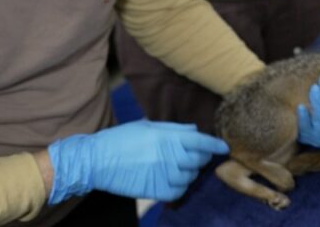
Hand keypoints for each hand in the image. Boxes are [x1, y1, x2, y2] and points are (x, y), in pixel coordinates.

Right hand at [47, 120, 228, 203]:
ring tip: (182, 168)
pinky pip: (177, 192)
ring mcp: (161, 173)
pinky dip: (180, 188)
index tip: (224, 147)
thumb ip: (173, 128)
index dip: (215, 144)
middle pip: (198, 159)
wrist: (95, 160)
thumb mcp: (147, 126)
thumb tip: (195, 130)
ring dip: (190, 173)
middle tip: (197, 156)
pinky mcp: (153, 189)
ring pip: (189, 177)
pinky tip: (175, 182)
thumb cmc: (121, 139)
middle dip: (202, 158)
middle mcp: (167, 155)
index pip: (199, 141)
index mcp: (166, 136)